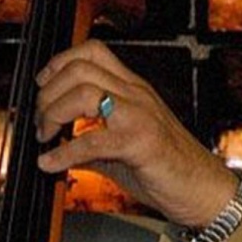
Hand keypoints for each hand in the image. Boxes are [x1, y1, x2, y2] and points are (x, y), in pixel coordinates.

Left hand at [34, 40, 237, 226]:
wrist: (201, 189)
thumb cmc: (166, 169)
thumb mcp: (118, 150)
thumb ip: (88, 145)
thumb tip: (54, 151)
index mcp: (133, 89)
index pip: (93, 52)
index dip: (60, 62)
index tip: (42, 85)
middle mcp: (136, 95)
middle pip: (81, 69)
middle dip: (49, 93)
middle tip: (40, 121)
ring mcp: (139, 116)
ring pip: (84, 94)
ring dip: (53, 114)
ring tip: (45, 137)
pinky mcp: (140, 143)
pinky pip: (92, 141)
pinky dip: (62, 153)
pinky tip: (50, 164)